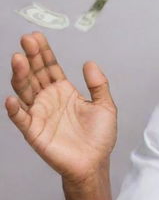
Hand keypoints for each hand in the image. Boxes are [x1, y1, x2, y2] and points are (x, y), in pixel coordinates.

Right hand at [5, 32, 116, 182]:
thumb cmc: (99, 137)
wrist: (95, 163)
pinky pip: (21, 119)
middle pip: (35, 74)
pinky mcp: (34, 132)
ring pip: (25, 91)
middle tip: (27, 40)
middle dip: (30, 57)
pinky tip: (12, 99)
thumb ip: (99, 85)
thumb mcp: (105, 107)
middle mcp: (48, 99)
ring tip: (18, 59)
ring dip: (20, 75)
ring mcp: (39, 114)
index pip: (50, 67)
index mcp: (64, 91)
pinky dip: (15, 109)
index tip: (36, 36)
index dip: (43, 52)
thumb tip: (89, 63)